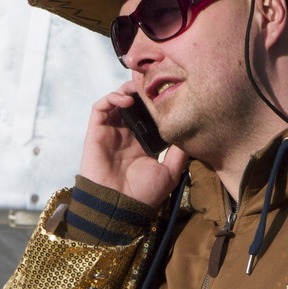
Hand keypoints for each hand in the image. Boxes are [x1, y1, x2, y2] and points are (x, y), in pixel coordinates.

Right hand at [79, 84, 186, 206]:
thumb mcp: (170, 172)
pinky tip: (126, 100)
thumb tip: (191, 133)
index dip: (155, 102)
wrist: (119, 207)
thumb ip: (179, 153)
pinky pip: (99, 108)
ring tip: (140, 88)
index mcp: (143, 143)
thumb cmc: (144, 195)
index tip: (168, 90)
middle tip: (154, 81)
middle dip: (142, 91)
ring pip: (116, 102)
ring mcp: (111, 133)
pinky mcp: (96, 133)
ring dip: (127, 91)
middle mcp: (126, 136)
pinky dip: (111, 98)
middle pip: (133, 104)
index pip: (149, 115)